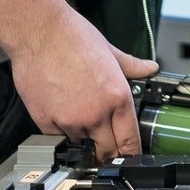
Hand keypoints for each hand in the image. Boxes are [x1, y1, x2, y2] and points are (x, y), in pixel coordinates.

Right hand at [5, 4, 157, 158]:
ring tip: (81, 123)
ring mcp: (70, 120)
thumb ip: (132, 66)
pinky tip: (62, 116)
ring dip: (83, 141)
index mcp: (117, 97)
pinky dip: (62, 133)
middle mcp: (96, 113)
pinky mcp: (46, 121)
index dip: (132, 153)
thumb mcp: (111, 51)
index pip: (130, 140)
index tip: (131, 157)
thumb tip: (150, 68)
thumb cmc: (73, 37)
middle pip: (107, 152)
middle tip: (107, 149)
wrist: (39, 32)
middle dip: (109, 154)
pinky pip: (57, 139)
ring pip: (81, 147)